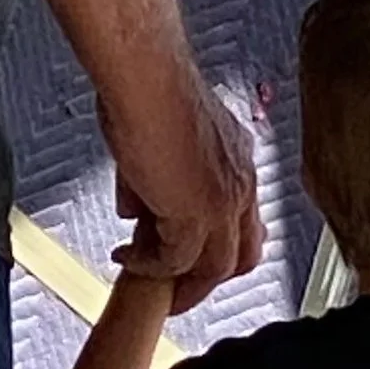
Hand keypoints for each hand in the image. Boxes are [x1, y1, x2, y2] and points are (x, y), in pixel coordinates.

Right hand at [104, 72, 264, 315]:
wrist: (146, 78)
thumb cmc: (149, 89)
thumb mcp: (156, 141)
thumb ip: (151, 180)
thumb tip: (136, 210)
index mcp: (237, 161)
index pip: (243, 221)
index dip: (219, 247)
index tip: (193, 259)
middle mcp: (241, 184)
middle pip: (241, 256)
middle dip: (208, 280)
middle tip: (176, 289)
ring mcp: (223, 203)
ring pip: (213, 267)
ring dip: (178, 282)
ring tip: (144, 278)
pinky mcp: (196, 215)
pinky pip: (175, 262)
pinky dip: (149, 268)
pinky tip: (126, 258)